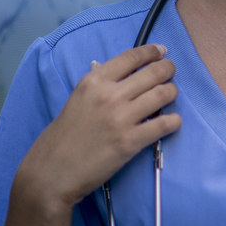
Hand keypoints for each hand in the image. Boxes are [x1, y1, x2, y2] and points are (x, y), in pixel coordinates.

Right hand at [14, 44, 180, 211]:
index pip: (131, 57)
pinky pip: (165, 124)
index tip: (161, 52)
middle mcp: (109, 95)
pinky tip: (172, 121)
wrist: (51, 173)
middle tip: (171, 73)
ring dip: (172, 93)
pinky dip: (174, 120)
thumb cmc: (61, 138)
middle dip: (168, 70)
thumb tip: (119, 71)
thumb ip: (99, 85)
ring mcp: (121, 118)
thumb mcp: (77, 100)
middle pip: (154, 72)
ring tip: (170, 96)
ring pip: (164, 94)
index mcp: (93, 81)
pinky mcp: (130, 141)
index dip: (152, 52)